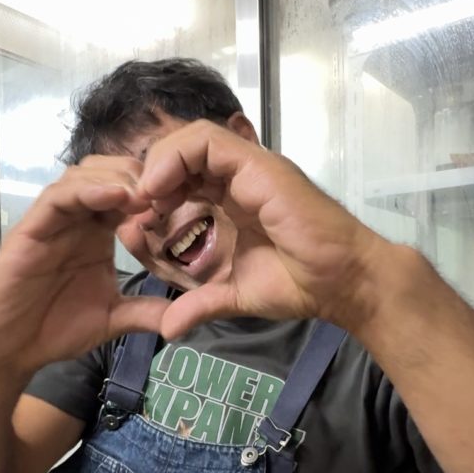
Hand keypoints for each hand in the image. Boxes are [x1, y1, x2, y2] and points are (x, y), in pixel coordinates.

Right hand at [0, 158, 166, 376]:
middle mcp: (77, 219)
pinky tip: (116, 196)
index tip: (187, 200)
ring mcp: (53, 220)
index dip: (158, 191)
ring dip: (118, 177)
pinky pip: (59, 196)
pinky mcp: (31, 227)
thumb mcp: (111, 319)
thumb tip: (184, 318)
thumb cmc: (53, 329)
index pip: (130, 193)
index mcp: (98, 233)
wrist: (7, 350)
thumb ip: (145, 312)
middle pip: (111, 172)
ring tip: (145, 193)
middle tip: (169, 190)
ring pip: (85, 174)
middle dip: (142, 175)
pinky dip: (87, 189)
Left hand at [132, 121, 381, 338]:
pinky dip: (175, 158)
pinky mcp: (257, 165)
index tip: (134, 231)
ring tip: (141, 200)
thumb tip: (166, 331)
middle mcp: (237, 180)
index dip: (150, 203)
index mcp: (230, 204)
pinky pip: (206, 142)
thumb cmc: (299, 285)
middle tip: (130, 212)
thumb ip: (200, 305)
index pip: (179, 185)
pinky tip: (158, 189)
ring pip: (188, 141)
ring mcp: (248, 169)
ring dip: (156, 166)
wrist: (343, 282)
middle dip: (147, 181)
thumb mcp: (235, 296)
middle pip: (178, 158)